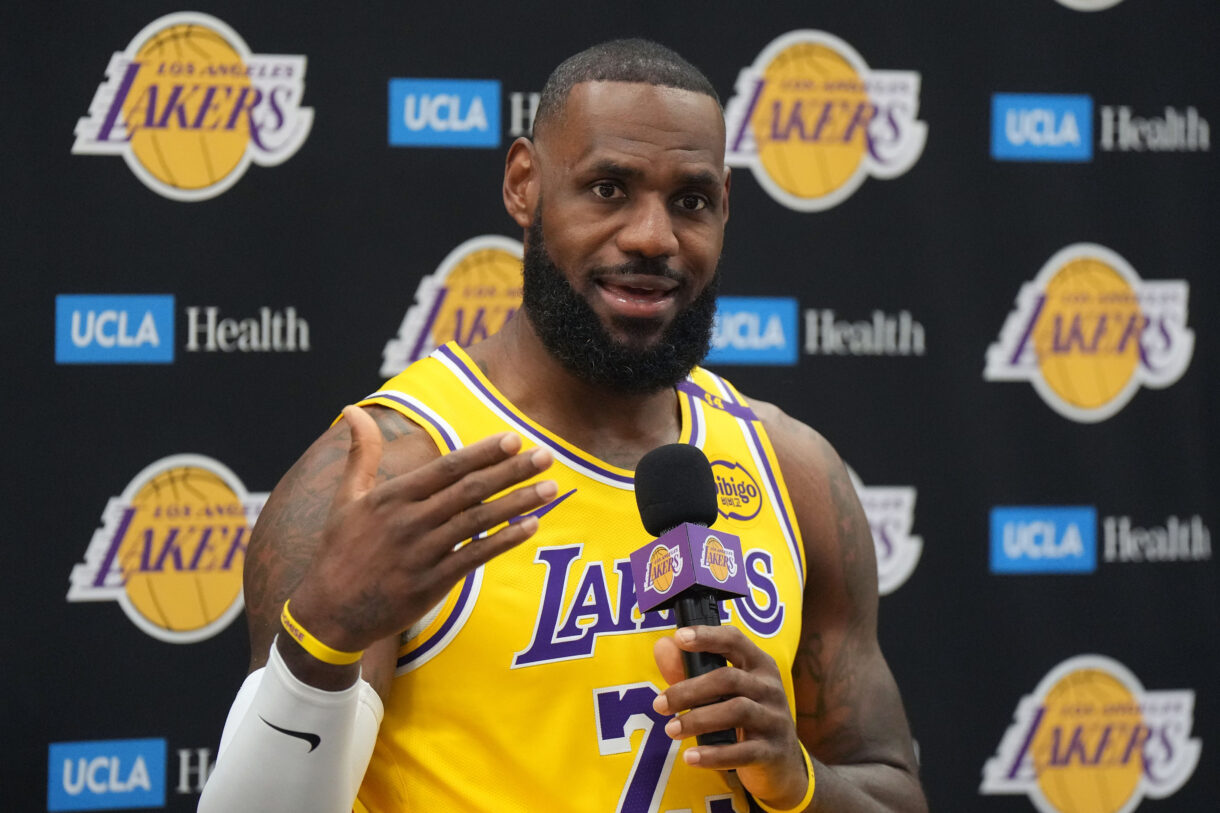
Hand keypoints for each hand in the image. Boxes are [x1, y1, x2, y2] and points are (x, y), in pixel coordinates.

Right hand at [288, 405, 554, 655]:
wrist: (328, 614)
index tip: (514, 439)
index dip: (482, 453)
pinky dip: (504, 541)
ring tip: (550, 488)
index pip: (446, 467)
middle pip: (470, 490)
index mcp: (392, 496)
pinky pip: (475, 557)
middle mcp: (409, 521)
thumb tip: (352, 408)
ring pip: (478, 522)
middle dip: (512, 471)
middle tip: (547, 455)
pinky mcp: (432, 583)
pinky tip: (531, 526)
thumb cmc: (340, 550)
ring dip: (518, 503)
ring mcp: (422, 553)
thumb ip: (360, 453)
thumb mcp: (345, 499)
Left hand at [653, 625, 809, 808]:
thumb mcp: (724, 692)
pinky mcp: (772, 751)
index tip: (679, 637)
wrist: (781, 763)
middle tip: (659, 704)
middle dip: (689, 690)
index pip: (734, 640)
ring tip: (671, 729)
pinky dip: (713, 754)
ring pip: (736, 711)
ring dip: (698, 720)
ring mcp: (774, 719)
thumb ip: (691, 670)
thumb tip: (662, 646)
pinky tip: (690, 757)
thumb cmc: (745, 718)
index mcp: (759, 665)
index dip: (707, 636)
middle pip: (728, 679)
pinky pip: (742, 751)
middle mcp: (770, 687)